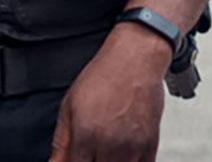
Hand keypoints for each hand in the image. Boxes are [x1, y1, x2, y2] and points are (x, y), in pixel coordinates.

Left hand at [49, 25, 167, 160]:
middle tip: (90, 152)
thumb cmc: (102, 77)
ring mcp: (132, 148)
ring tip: (103, 152)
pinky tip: (121, 155)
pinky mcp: (150, 147)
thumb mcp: (70, 104)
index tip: (74, 160)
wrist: (134, 60)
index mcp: (85, 133)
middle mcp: (109, 144)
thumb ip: (61, 140)